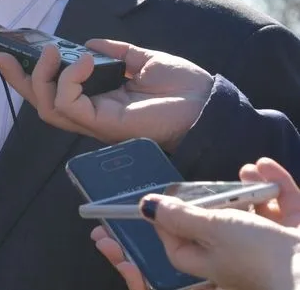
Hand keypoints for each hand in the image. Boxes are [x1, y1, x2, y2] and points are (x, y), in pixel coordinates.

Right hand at [0, 39, 212, 150]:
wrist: (208, 103)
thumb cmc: (183, 86)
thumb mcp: (143, 59)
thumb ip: (115, 52)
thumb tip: (87, 43)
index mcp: (98, 99)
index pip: (54, 90)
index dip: (30, 73)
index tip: (11, 50)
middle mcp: (91, 113)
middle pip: (40, 102)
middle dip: (17, 79)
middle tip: (0, 55)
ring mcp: (95, 121)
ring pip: (47, 106)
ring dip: (42, 75)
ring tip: (52, 51)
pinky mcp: (103, 124)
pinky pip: (69, 104)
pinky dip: (69, 79)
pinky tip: (84, 62)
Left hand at [90, 157, 299, 289]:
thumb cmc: (258, 254)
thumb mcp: (211, 229)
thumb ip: (180, 216)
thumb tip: (146, 207)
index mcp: (210, 263)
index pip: (178, 245)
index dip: (168, 222)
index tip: (163, 199)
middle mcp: (237, 258)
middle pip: (217, 226)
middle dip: (216, 199)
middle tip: (212, 184)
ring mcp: (268, 249)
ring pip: (252, 213)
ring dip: (247, 188)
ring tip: (246, 170)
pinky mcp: (293, 237)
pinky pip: (281, 207)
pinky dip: (274, 186)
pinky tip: (265, 166)